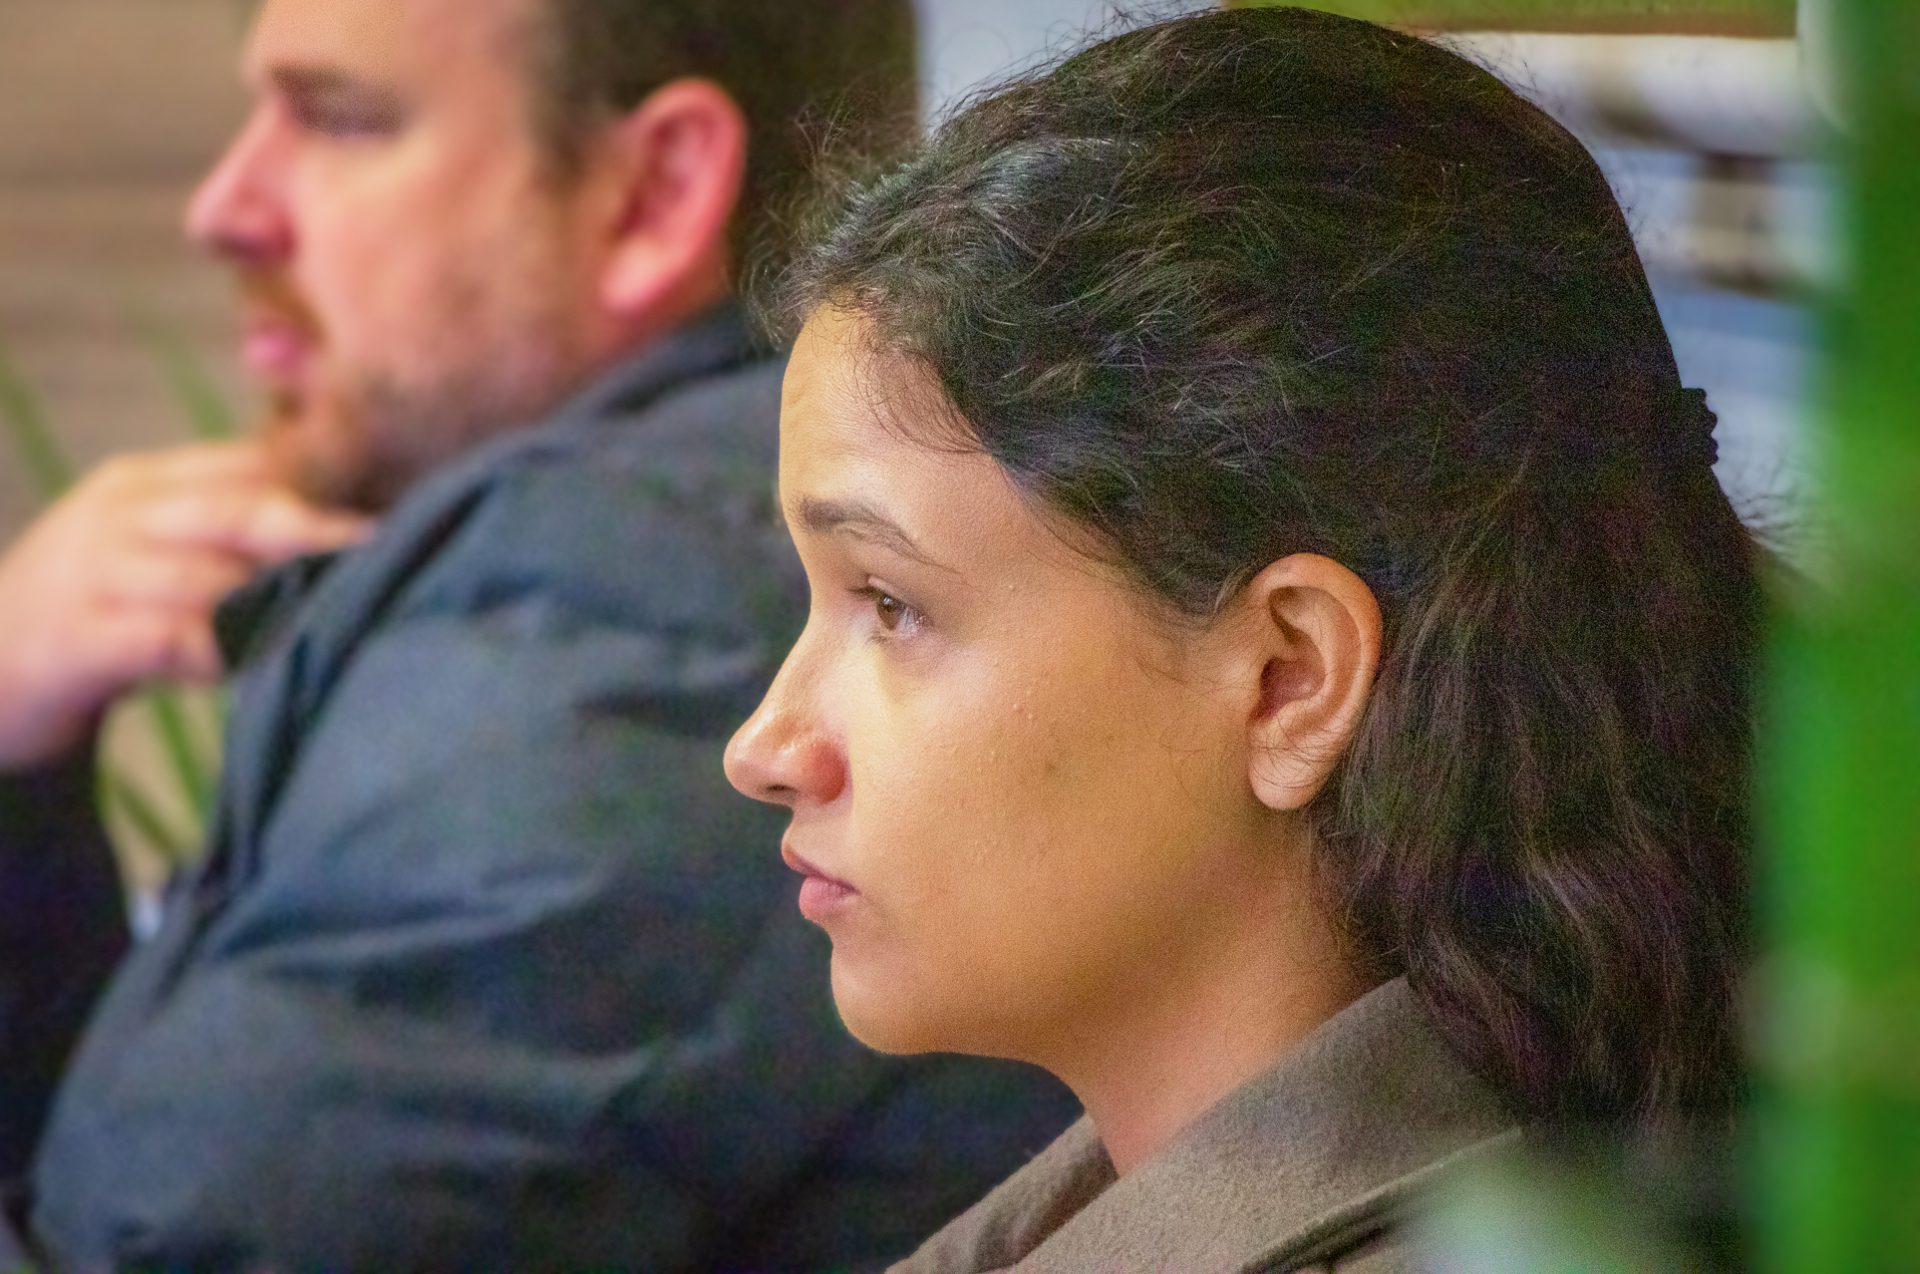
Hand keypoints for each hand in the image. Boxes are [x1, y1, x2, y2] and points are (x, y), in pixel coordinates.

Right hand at [0, 441, 370, 769]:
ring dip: (281, 598)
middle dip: (320, 531)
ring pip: (210, 575)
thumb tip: (348, 533)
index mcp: (146, 483)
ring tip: (340, 613)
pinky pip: (164, 639)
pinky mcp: (72, 640)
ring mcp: (90, 574)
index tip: (399, 505)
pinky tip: (256, 664)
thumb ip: (233, 537)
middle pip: (239, 508)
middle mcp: (119, 515)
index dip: (327, 483)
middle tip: (386, 551)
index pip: (250, 464)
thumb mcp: (159, 555)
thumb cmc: (98, 613)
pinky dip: (218, 651)